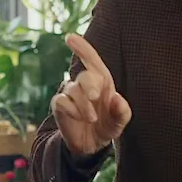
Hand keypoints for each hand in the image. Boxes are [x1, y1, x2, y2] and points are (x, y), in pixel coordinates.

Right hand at [52, 34, 131, 156]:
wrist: (92, 144)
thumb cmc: (107, 126)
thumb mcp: (119, 121)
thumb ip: (122, 111)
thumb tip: (117, 98)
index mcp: (101, 81)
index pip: (91, 60)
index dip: (82, 48)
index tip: (70, 37)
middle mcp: (85, 84)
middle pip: (84, 76)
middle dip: (90, 86)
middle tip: (95, 98)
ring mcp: (70, 93)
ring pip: (73, 90)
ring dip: (84, 106)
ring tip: (92, 119)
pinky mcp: (59, 105)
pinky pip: (62, 101)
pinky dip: (72, 110)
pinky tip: (78, 118)